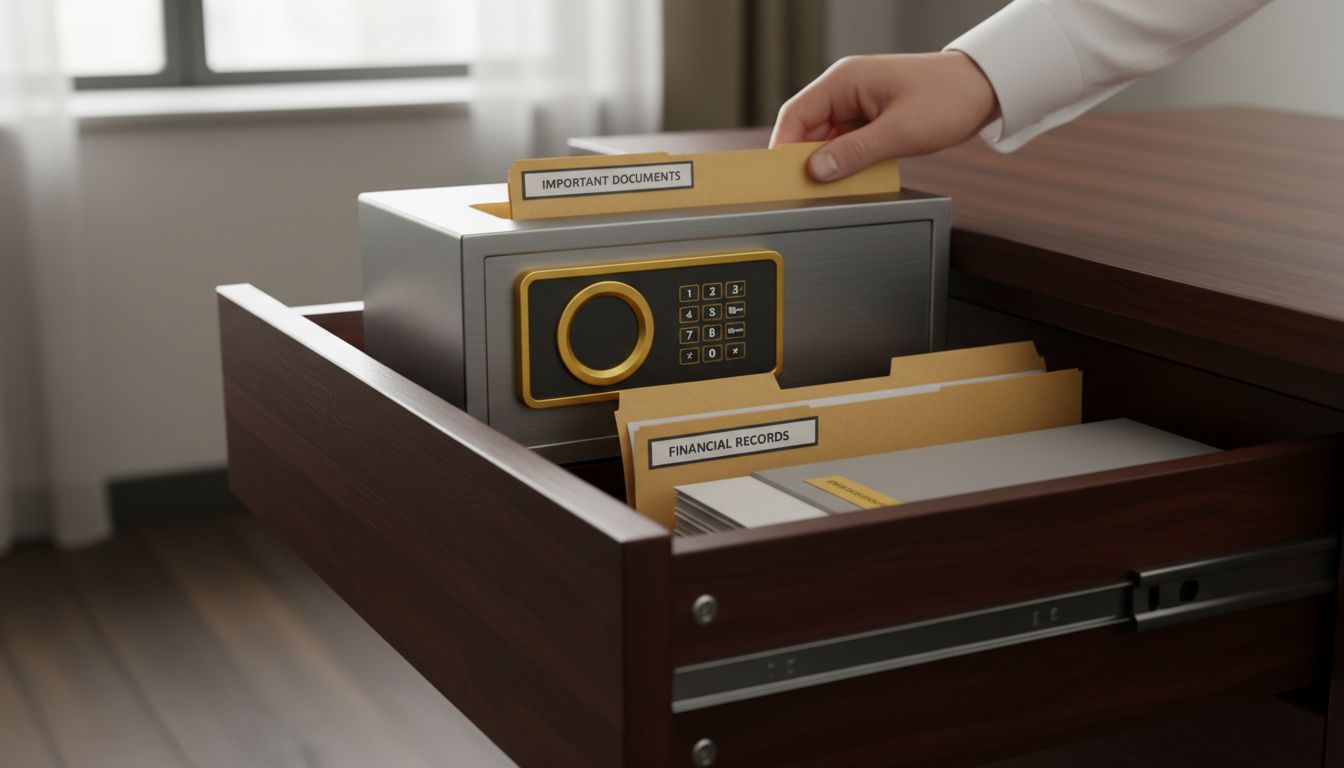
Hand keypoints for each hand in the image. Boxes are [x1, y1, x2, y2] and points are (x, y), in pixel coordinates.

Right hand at [770, 52, 999, 181]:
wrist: (985, 88)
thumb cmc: (948, 97)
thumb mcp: (900, 131)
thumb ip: (855, 153)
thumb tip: (818, 172)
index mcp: (844, 81)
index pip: (795, 115)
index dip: (782, 148)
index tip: (779, 178)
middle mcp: (845, 90)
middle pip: (806, 130)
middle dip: (805, 161)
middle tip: (806, 191)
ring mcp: (857, 104)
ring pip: (825, 140)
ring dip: (828, 164)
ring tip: (834, 186)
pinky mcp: (870, 119)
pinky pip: (846, 144)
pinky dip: (846, 162)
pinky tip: (853, 178)